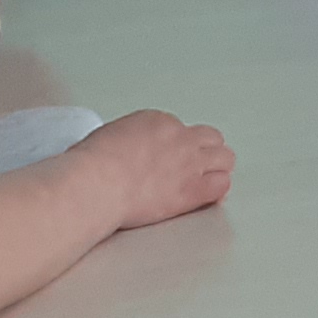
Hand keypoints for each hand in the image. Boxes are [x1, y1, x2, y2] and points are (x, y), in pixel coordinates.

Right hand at [82, 109, 233, 227]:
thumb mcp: (108, 136)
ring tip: (206, 181)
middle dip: (205, 152)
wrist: (96, 183)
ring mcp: (189, 162)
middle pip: (211, 138)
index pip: (182, 129)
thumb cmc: (92, 164)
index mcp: (157, 121)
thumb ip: (129, 140)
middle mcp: (179, 137)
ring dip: (217, 168)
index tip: (169, 158)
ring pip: (225, 158)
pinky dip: (217, 190)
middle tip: (196, 167)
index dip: (177, 146)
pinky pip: (222, 185)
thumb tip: (127, 152)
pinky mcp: (192, 189)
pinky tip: (208, 196)